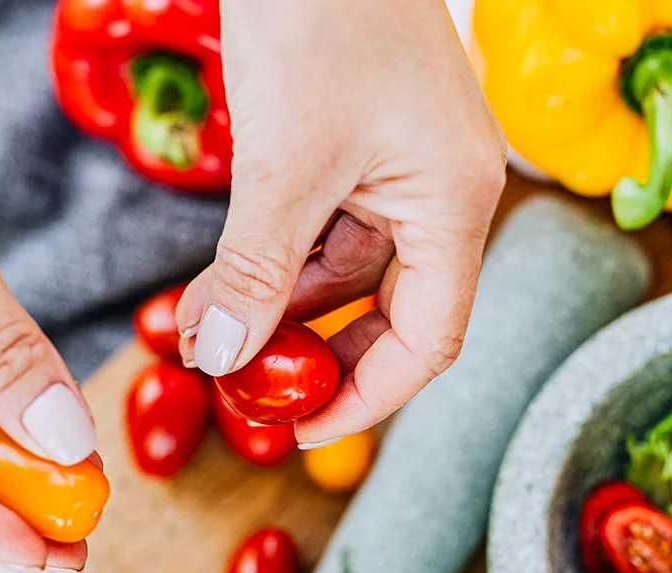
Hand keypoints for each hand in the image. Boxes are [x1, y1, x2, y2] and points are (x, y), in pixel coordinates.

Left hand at [176, 0, 505, 443]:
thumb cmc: (323, 12)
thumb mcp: (285, 161)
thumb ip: (256, 270)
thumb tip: (221, 358)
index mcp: (456, 205)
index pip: (431, 341)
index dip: (367, 399)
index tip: (302, 431)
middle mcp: (443, 197)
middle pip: (395, 316)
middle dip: (322, 359)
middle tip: (255, 392)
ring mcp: (404, 176)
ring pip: (350, 278)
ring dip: (286, 312)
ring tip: (215, 337)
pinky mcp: (364, 156)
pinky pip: (327, 234)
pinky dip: (278, 265)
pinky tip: (225, 286)